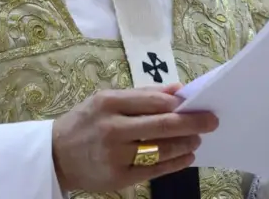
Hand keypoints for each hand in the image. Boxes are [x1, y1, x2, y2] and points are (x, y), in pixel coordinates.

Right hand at [51, 84, 218, 192]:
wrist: (56, 155)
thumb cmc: (86, 122)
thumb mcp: (106, 99)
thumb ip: (142, 94)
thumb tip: (177, 90)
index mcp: (108, 103)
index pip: (153, 101)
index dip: (179, 103)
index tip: (198, 103)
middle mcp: (112, 128)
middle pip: (162, 125)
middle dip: (192, 122)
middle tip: (212, 121)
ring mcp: (116, 155)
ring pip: (161, 149)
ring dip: (186, 143)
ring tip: (197, 139)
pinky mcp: (119, 177)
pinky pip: (155, 170)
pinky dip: (175, 163)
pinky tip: (187, 157)